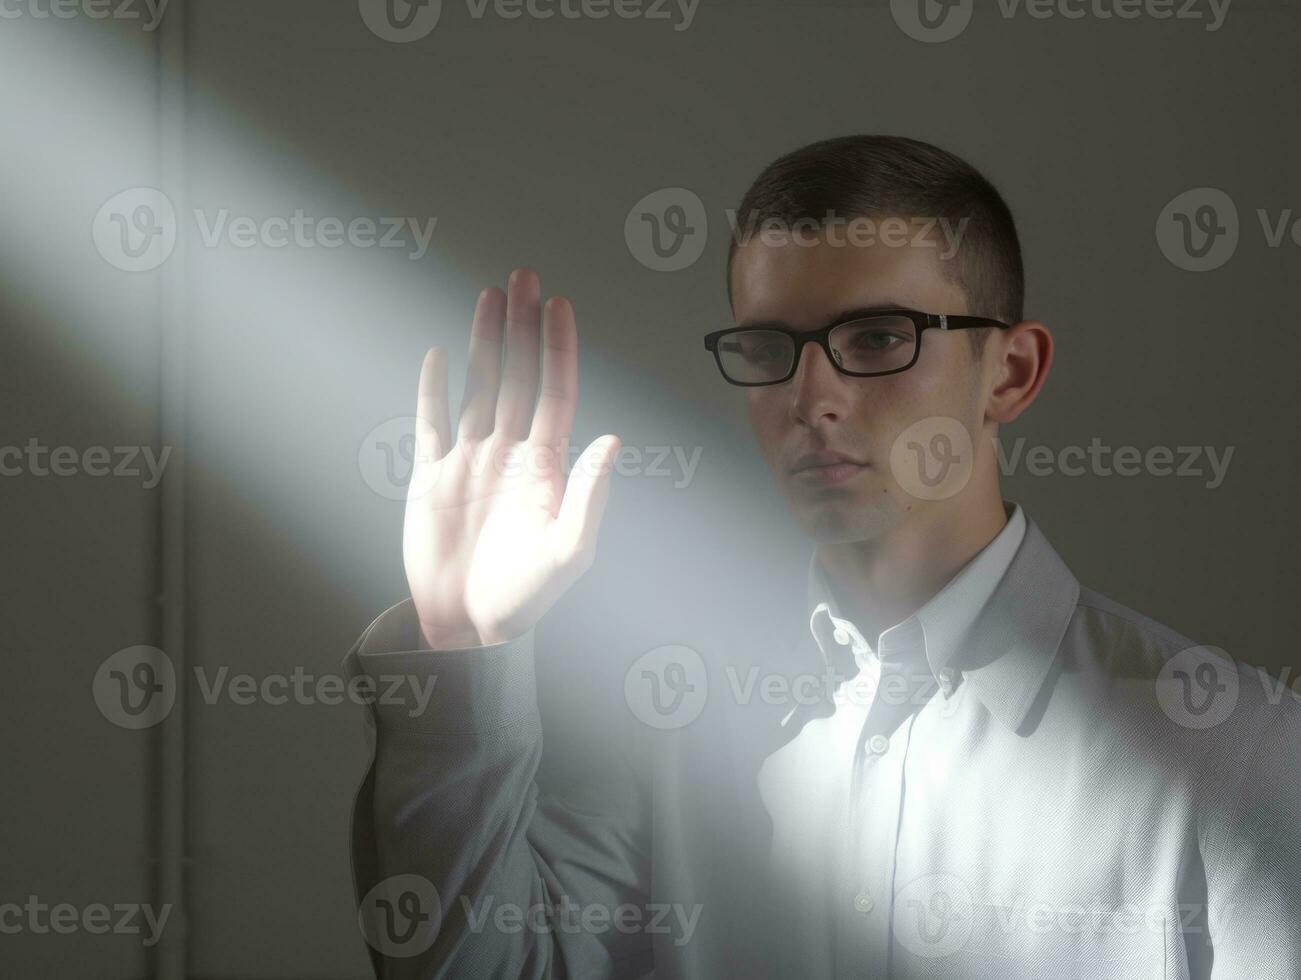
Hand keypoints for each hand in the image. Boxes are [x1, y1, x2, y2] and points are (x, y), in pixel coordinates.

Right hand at [402, 268, 619, 649]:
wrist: (467, 627)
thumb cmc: (523, 597)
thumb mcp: (566, 552)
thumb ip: (589, 496)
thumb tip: (612, 440)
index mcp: (544, 466)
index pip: (555, 392)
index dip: (558, 349)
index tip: (559, 306)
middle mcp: (509, 454)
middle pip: (517, 375)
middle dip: (521, 327)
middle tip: (523, 277)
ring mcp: (469, 462)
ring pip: (478, 387)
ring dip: (483, 342)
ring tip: (489, 296)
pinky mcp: (431, 478)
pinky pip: (431, 423)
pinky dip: (432, 390)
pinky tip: (439, 355)